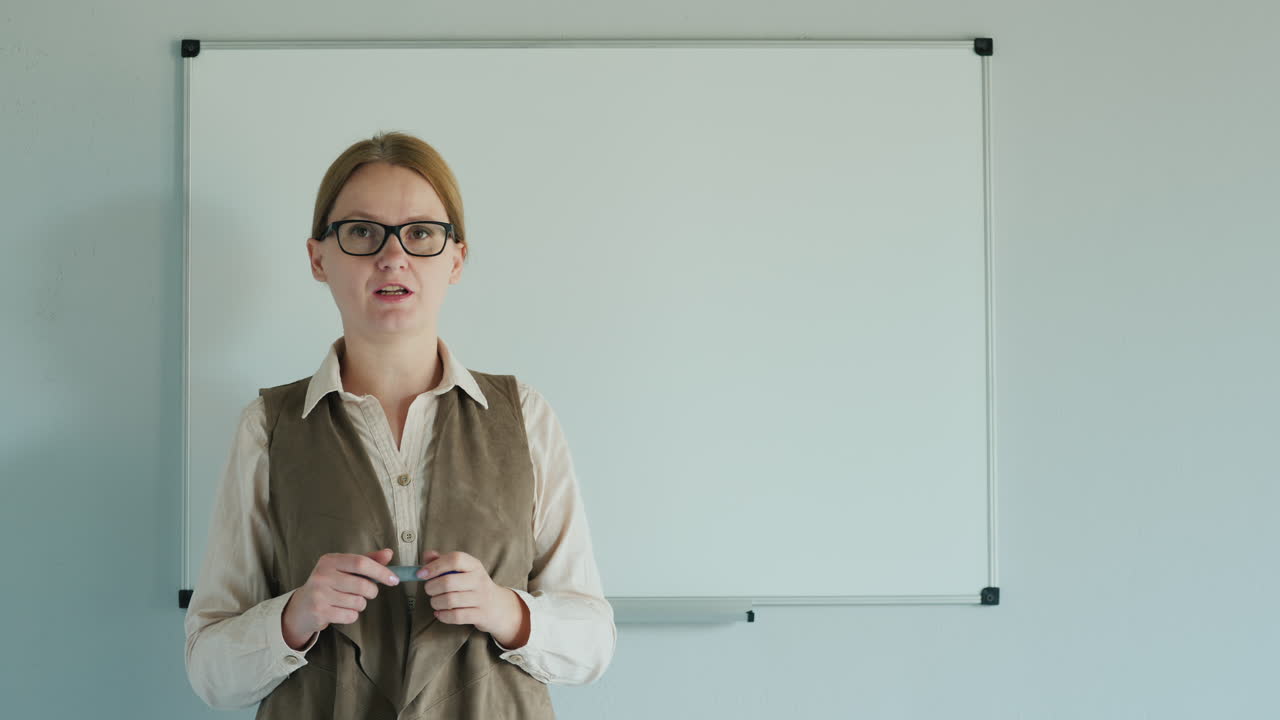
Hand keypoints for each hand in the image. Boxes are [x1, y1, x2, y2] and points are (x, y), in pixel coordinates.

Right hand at [281, 548, 399, 649]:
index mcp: (330, 561)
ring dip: (360, 605)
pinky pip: (350, 616)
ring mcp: (319, 594)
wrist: (301, 607)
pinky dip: (351, 616)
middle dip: (371, 592)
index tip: (394, 579)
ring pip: (358, 602)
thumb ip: (367, 561)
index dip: (380, 571)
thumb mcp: (344, 569)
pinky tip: (340, 611)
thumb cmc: (328, 585)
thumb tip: (388, 553)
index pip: (361, 562)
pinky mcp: (319, 612)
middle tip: (367, 593)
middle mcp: (322, 575)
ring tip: (347, 601)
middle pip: (362, 585)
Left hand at [419, 550, 529, 647]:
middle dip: (431, 587)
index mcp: (474, 565)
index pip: (455, 559)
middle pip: (448, 582)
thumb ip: (444, 561)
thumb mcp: (463, 570)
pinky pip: (456, 616)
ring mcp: (481, 598)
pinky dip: (443, 615)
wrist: (498, 606)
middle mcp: (479, 580)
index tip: (421, 573)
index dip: (435, 565)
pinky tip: (440, 613)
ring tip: (435, 602)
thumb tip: (427, 555)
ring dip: (435, 602)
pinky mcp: (480, 615)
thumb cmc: (473, 586)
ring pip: (450, 600)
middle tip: (429, 590)